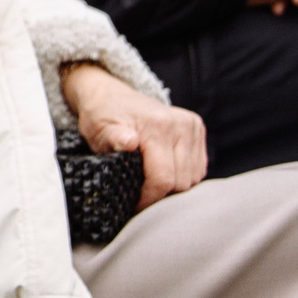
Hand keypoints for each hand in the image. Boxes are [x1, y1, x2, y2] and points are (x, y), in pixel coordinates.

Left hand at [61, 62, 207, 207]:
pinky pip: (198, 168)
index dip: (148, 198)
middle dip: (160, 193)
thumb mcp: (99, 128)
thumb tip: (129, 141)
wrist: (111, 95)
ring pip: (193, 178)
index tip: (133, 203)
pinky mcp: (197, 128)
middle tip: (140, 192)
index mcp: (157, 125)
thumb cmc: (101, 117)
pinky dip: (183, 174)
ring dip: (173, 185)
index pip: (162, 178)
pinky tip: (164, 169)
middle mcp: (179, 123)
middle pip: (181, 182)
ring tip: (150, 179)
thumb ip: (112, 138)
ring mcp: (191, 125)